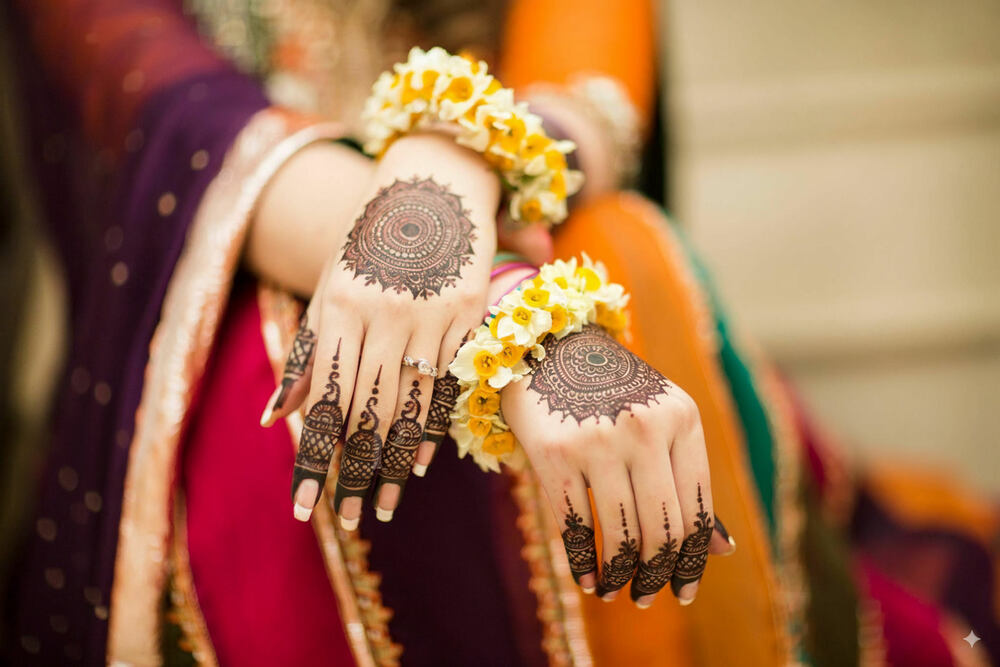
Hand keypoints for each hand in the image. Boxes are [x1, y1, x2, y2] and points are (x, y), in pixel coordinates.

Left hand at [261, 133, 498, 528]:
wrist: (432, 184)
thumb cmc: (370, 243)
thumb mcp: (328, 289)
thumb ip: (307, 354)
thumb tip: (273, 418)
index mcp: (340, 306)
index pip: (323, 399)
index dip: (314, 458)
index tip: (305, 506)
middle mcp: (384, 314)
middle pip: (365, 412)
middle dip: (351, 472)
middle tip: (345, 519)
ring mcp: (430, 314)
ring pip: (408, 406)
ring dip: (390, 464)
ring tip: (378, 508)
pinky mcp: (468, 314)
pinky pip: (448, 383)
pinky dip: (432, 428)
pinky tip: (417, 465)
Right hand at [500, 326, 734, 606]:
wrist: (546, 348)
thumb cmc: (611, 392)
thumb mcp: (661, 421)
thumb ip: (688, 480)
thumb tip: (721, 551)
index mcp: (682, 418)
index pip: (697, 510)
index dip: (693, 561)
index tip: (684, 590)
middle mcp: (645, 427)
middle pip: (663, 530)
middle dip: (656, 575)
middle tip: (645, 597)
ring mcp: (598, 439)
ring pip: (621, 534)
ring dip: (620, 576)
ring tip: (616, 591)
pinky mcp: (554, 453)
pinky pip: (575, 526)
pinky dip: (583, 563)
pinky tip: (587, 579)